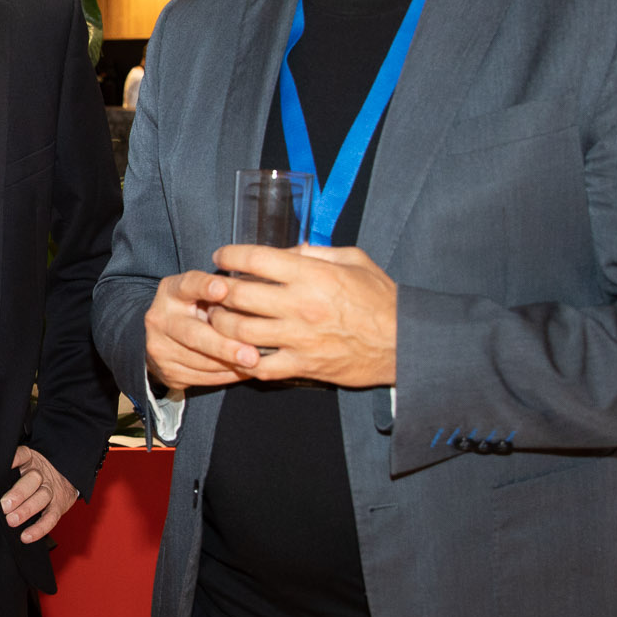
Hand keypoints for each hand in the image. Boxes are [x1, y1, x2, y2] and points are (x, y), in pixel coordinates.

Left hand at [0, 446, 77, 543]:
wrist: (66, 476)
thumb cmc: (32, 476)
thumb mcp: (22, 466)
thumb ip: (5, 472)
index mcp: (30, 461)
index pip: (22, 455)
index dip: (14, 459)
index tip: (1, 467)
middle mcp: (41, 474)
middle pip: (32, 480)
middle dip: (18, 494)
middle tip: (5, 505)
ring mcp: (51, 490)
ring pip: (41, 498)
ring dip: (26, 510)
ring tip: (12, 521)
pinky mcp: (58, 507)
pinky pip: (50, 518)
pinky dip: (39, 529)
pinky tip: (26, 536)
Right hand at [144, 268, 251, 390]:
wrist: (166, 336)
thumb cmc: (197, 308)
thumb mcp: (204, 293)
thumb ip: (224, 293)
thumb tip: (259, 301)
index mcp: (171, 292)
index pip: (187, 286)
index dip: (204, 287)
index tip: (223, 289)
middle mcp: (160, 318)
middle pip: (194, 335)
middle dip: (224, 347)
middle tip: (252, 356)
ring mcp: (160, 347)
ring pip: (200, 362)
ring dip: (231, 365)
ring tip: (257, 364)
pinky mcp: (167, 371)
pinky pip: (202, 378)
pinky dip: (226, 376)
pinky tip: (244, 372)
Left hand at [201, 243, 399, 387]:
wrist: (403, 343)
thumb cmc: (381, 300)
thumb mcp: (354, 260)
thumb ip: (318, 251)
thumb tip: (287, 250)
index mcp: (312, 274)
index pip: (256, 259)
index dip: (231, 255)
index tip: (222, 256)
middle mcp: (300, 305)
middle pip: (239, 295)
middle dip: (218, 290)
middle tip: (213, 289)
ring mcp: (298, 338)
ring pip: (240, 332)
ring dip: (222, 324)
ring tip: (219, 318)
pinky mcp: (302, 365)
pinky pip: (259, 367)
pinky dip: (243, 359)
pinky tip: (239, 351)